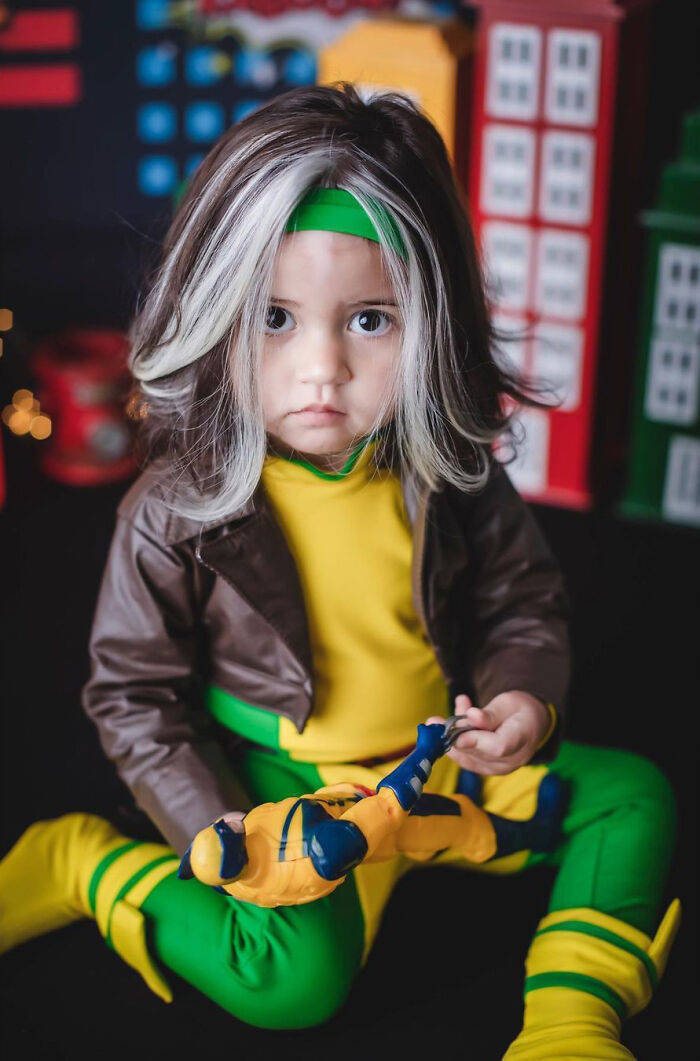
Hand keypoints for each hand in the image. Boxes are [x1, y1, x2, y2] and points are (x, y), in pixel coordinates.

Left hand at [426, 691, 550, 775]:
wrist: (529, 725)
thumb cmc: (518, 710)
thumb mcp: (508, 703)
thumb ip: (490, 713)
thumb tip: (472, 716)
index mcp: (523, 738)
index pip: (498, 746)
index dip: (474, 741)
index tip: (453, 733)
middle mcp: (512, 759)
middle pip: (478, 752)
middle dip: (454, 735)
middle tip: (434, 721)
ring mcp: (499, 768)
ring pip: (468, 756)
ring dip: (450, 737)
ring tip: (436, 721)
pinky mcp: (485, 769)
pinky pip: (465, 759)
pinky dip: (453, 743)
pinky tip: (445, 726)